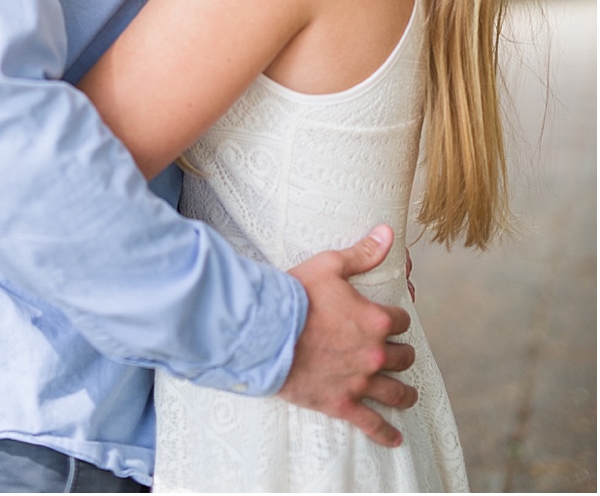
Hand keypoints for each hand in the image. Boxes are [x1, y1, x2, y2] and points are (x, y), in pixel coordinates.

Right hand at [279, 224, 417, 447]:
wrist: (262, 330)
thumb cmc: (294, 295)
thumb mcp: (328, 266)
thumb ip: (362, 253)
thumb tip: (387, 232)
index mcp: (376, 321)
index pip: (401, 321)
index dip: (394, 319)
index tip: (387, 320)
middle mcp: (375, 354)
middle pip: (403, 357)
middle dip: (400, 354)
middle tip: (393, 354)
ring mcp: (360, 381)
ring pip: (396, 392)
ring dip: (404, 393)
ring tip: (406, 394)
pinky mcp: (342, 403)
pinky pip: (371, 424)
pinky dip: (385, 433)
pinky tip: (395, 438)